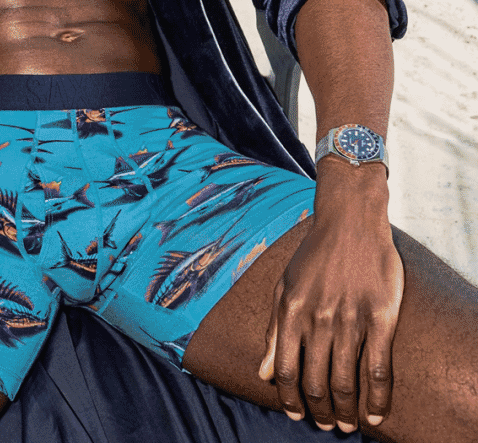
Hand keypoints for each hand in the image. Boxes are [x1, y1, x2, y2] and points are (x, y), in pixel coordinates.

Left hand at [259, 163, 403, 431]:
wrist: (349, 220)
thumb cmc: (314, 255)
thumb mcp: (285, 287)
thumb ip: (274, 331)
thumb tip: (262, 374)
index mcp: (292, 311)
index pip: (286, 370)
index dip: (289, 400)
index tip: (296, 416)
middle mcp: (319, 318)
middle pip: (316, 381)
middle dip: (321, 411)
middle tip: (328, 425)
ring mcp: (351, 317)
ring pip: (346, 380)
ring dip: (347, 411)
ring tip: (349, 425)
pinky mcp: (381, 315)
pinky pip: (378, 366)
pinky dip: (377, 396)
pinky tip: (376, 413)